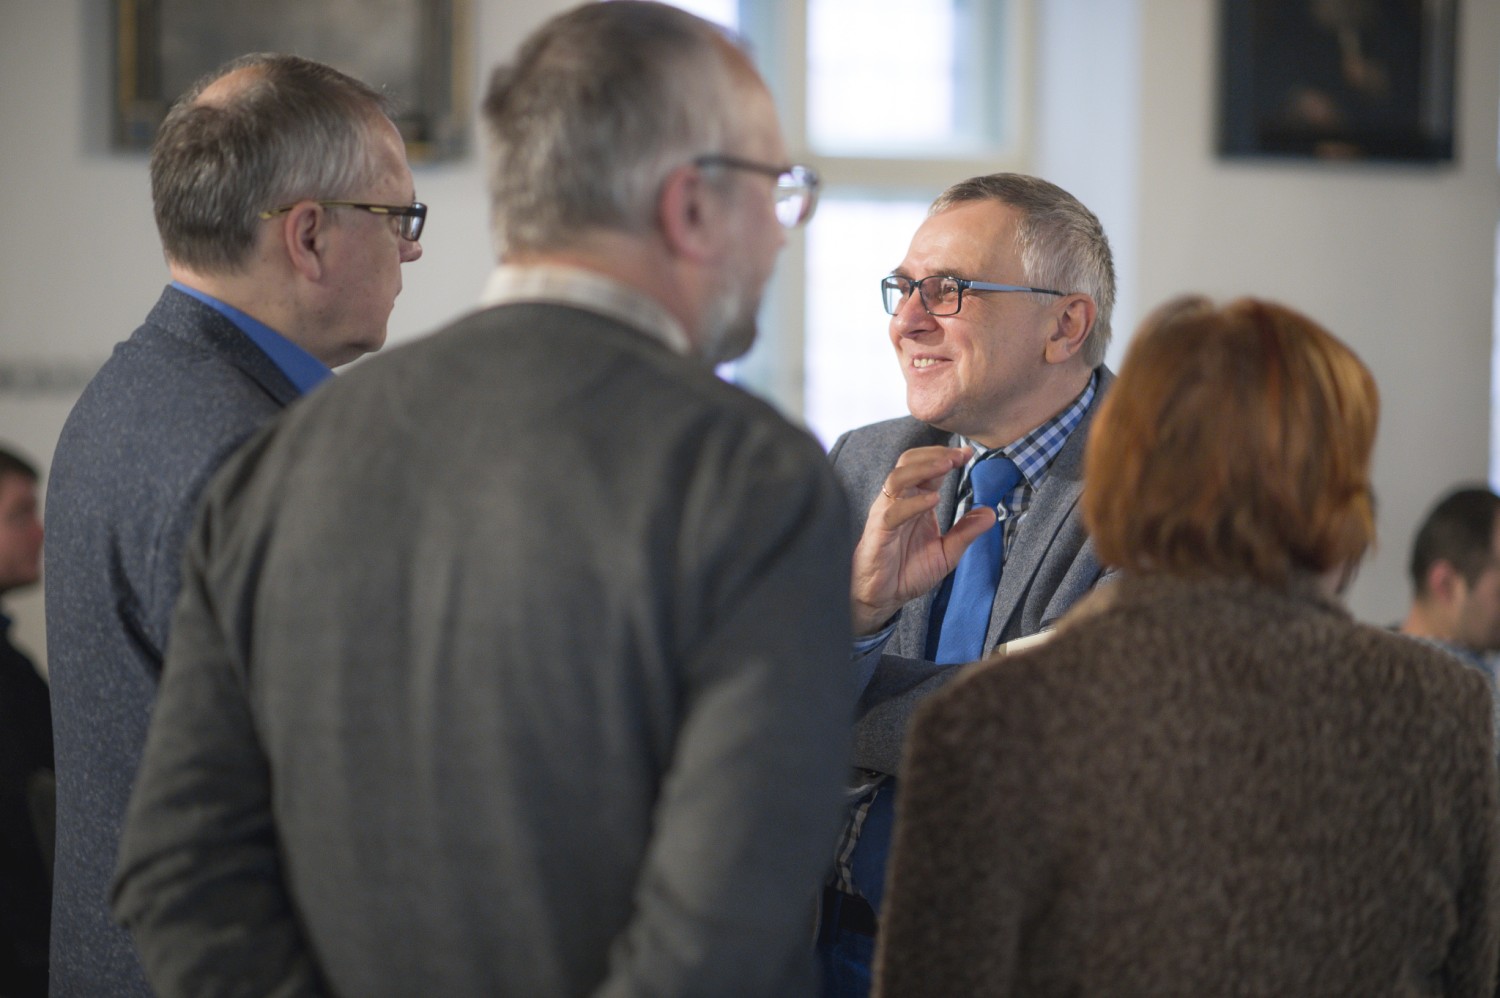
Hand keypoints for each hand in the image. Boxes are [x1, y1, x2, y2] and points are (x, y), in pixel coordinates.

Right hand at [850, 446, 997, 635]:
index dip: (947, 457)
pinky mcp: (879, 531)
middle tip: (959, 455)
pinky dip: (914, 502)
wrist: (883, 597)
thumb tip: (990, 512)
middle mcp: (899, 501)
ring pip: (898, 478)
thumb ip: (966, 532)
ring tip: (947, 465)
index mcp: (915, 501)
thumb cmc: (908, 572)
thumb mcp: (947, 552)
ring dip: (923, 468)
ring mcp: (886, 513)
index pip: (928, 468)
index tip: (969, 454)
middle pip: (910, 463)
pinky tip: (933, 500)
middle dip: (935, 455)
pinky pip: (893, 510)